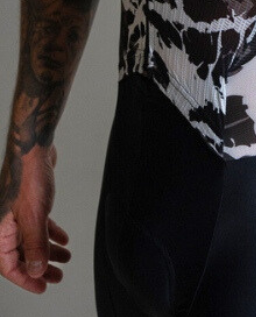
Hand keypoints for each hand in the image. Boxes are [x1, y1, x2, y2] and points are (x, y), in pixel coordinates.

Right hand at [0, 145, 70, 293]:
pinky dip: (50, 234)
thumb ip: (35, 246)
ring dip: (48, 251)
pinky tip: (63, 239)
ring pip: (31, 241)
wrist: (34, 150)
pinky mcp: (28, 204)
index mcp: (1, 233)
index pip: (10, 266)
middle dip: (40, 268)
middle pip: (21, 256)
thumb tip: (36, 270)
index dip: (26, 279)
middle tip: (57, 277)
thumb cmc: (29, 179)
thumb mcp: (35, 217)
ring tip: (65, 259)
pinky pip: (38, 226)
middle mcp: (6, 226)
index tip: (42, 288)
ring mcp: (17, 215)